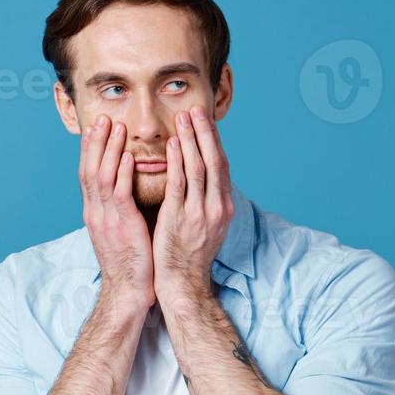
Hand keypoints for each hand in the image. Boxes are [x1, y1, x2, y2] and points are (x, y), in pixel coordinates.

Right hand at [78, 113, 153, 319]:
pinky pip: (119, 194)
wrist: (129, 291)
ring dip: (108, 150)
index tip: (95, 129)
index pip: (88, 175)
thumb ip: (121, 208)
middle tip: (102, 118)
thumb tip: (129, 189)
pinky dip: (121, 173)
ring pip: (101, 177)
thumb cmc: (131, 262)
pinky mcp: (122, 226)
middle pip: (89, 170)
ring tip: (115, 128)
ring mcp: (106, 219)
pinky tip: (127, 156)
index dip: (91, 151)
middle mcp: (96, 213)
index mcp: (95, 214)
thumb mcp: (120, 231)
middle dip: (95, 143)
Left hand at [154, 104, 233, 311]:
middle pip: (214, 161)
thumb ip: (205, 201)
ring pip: (198, 168)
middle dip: (205, 133)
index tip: (204, 120)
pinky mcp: (180, 219)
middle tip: (195, 109)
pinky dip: (176, 162)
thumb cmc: (189, 255)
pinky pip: (179, 185)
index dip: (213, 141)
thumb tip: (202, 179)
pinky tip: (170, 145)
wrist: (183, 284)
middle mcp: (216, 207)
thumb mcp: (207, 226)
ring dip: (190, 140)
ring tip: (183, 118)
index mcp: (223, 207)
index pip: (221, 165)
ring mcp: (200, 213)